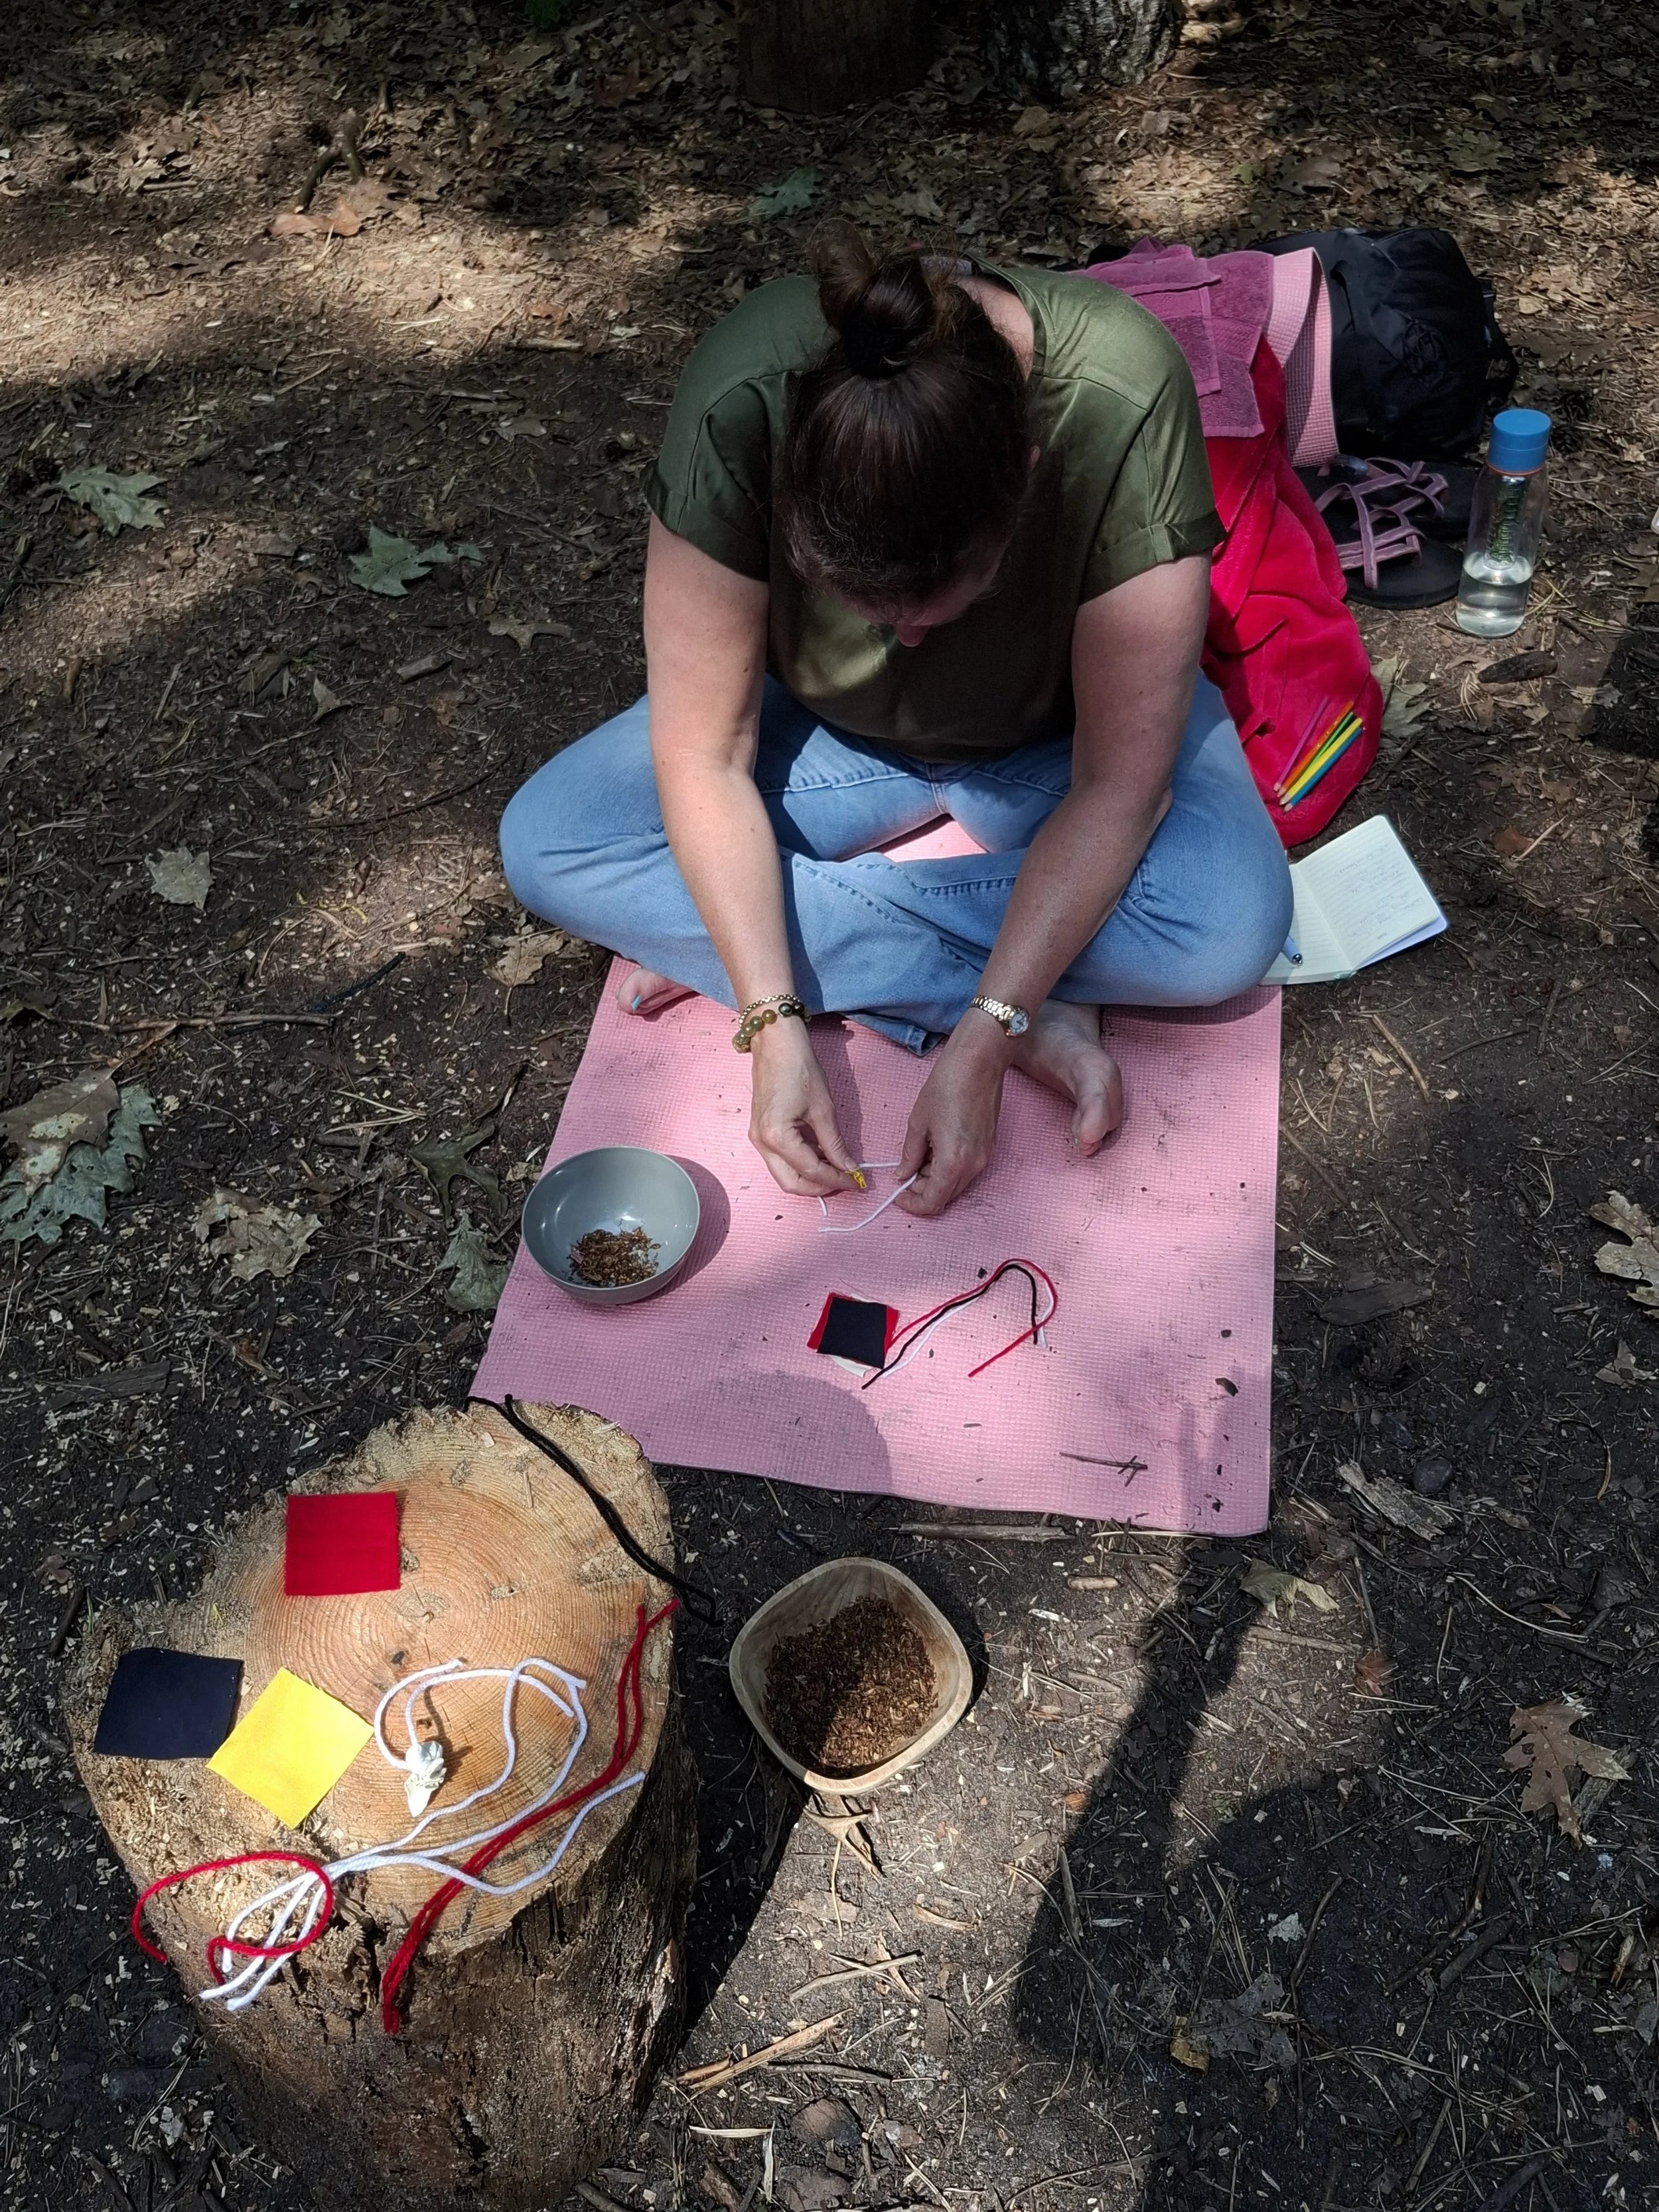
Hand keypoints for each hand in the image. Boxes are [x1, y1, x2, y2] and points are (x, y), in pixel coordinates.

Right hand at [747, 1019, 861, 1196]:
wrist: (776, 1043)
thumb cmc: (799, 1068)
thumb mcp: (823, 1109)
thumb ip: (835, 1144)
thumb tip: (849, 1167)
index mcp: (777, 1137)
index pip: (811, 1171)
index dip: (836, 1180)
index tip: (857, 1181)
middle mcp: (762, 1143)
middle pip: (790, 1183)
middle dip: (818, 1188)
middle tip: (844, 1182)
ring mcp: (757, 1138)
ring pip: (783, 1174)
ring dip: (809, 1177)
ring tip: (836, 1169)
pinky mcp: (759, 1132)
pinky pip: (779, 1159)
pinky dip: (800, 1163)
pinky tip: (820, 1155)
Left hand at [895, 1020, 1009, 1216]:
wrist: (978, 1063)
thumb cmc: (945, 1087)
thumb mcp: (918, 1123)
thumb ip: (910, 1155)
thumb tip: (903, 1175)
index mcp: (952, 1163)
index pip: (932, 1203)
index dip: (911, 1203)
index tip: (897, 1193)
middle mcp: (973, 1167)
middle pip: (945, 1197)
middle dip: (922, 1192)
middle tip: (904, 1174)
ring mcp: (984, 1158)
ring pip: (956, 1186)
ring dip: (935, 1182)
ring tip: (918, 1159)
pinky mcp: (989, 1148)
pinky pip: (966, 1171)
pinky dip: (948, 1170)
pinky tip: (936, 1151)